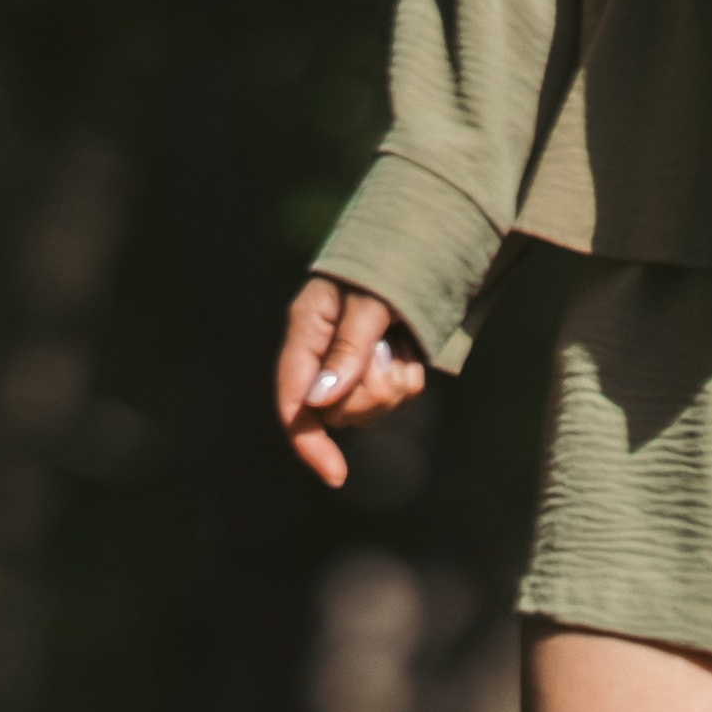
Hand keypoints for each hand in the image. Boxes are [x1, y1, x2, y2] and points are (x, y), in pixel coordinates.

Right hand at [277, 276, 424, 486]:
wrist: (417, 237)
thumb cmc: (388, 259)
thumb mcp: (368, 301)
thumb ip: (348, 348)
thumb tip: (322, 403)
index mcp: (305, 330)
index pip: (293, 402)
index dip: (309, 443)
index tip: (336, 475)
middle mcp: (322, 352)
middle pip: (337, 413)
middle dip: (370, 396)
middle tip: (389, 355)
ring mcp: (348, 363)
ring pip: (367, 409)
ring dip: (393, 384)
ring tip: (401, 344)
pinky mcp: (375, 366)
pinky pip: (393, 396)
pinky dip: (406, 378)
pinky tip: (409, 348)